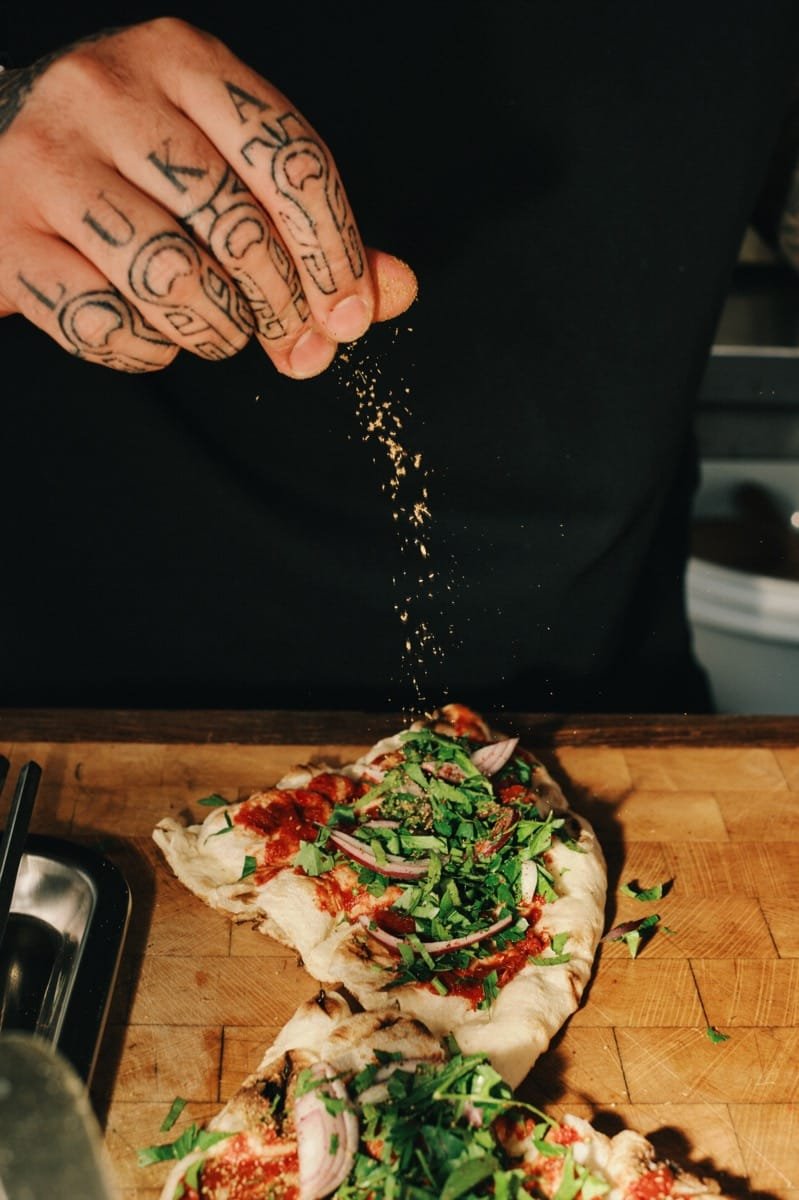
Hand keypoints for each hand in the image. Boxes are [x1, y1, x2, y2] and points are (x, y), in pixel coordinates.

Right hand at [0, 19, 416, 374]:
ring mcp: (47, 166)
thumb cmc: (134, 162)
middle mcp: (107, 96)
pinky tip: (158, 337)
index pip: (290, 162)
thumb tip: (394, 290)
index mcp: (181, 60)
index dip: (335, 254)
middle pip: (236, 228)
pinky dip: (149, 352)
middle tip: (295, 341)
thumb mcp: (225, 160)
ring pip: (170, 280)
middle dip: (282, 307)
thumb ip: (313, 226)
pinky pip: (104, 324)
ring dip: (216, 331)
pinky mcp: (8, 240)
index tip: (351, 314)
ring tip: (221, 332)